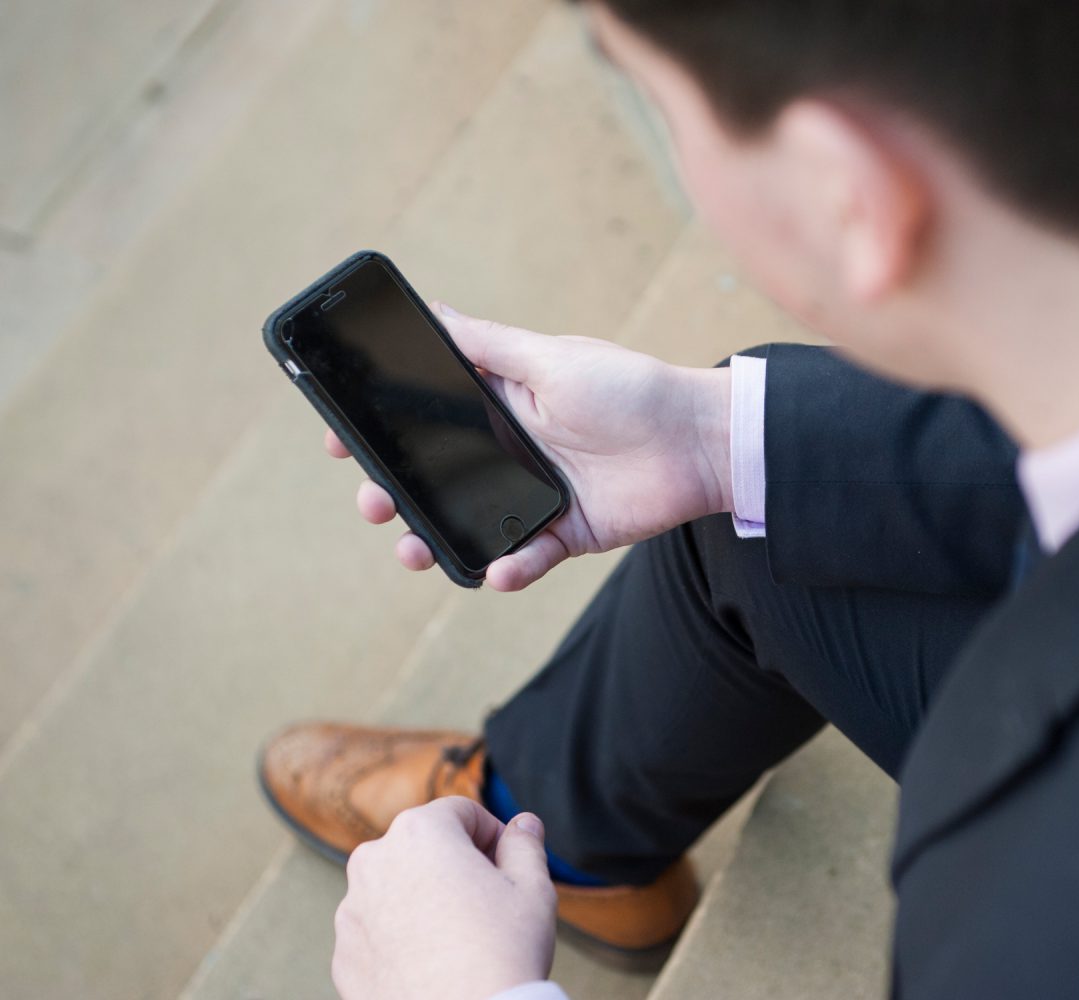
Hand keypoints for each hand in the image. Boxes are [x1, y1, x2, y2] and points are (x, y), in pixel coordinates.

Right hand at [326, 303, 733, 589]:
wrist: (699, 440)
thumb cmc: (630, 388)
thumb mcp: (550, 357)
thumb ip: (487, 345)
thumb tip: (430, 311)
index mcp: (498, 405)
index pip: (422, 420)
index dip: (378, 432)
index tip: (338, 442)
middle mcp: (507, 451)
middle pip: (432, 480)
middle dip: (390, 493)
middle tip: (372, 501)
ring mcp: (532, 495)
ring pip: (466, 525)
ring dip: (432, 540)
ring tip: (414, 550)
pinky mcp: (564, 533)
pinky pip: (525, 558)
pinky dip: (509, 570)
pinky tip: (498, 570)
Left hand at [332, 798, 556, 999]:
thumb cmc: (502, 953)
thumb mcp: (532, 888)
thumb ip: (524, 844)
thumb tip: (522, 824)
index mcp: (419, 832)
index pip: (461, 812)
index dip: (493, 835)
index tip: (509, 866)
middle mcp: (373, 862)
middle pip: (423, 847)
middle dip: (455, 864)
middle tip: (489, 901)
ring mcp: (351, 912)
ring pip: (397, 889)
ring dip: (425, 899)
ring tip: (461, 938)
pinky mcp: (343, 957)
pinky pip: (378, 932)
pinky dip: (402, 939)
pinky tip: (434, 964)